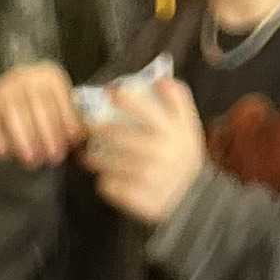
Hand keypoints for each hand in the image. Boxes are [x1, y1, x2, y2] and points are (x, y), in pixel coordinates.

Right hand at [0, 60, 86, 164]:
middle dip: (47, 132)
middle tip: (53, 157)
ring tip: (33, 160)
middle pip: (37, 103)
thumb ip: (73, 126)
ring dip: (24, 138)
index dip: (66, 119)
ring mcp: (2, 87)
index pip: (58, 94)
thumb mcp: (62, 119)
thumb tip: (83, 140)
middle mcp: (24, 75)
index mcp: (48, 74)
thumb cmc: (45, 122)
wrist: (15, 120)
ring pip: (13, 112)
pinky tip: (5, 154)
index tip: (72, 142)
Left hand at [89, 70, 205, 221]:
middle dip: (98, 128)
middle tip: (87, 126)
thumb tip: (160, 80)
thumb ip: (178, 100)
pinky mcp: (140, 199)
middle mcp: (162, 152)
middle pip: (118, 136)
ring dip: (94, 158)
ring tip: (87, 156)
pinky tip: (106, 179)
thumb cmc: (182, 157)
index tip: (110, 93)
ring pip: (110, 163)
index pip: (144, 108)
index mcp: (174, 131)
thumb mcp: (188, 126)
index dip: (124, 98)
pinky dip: (104, 183)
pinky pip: (110, 187)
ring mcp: (150, 177)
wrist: (192, 200)